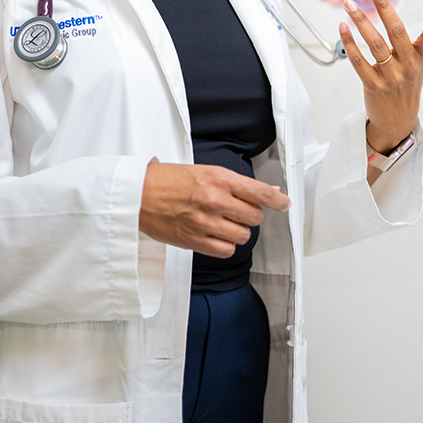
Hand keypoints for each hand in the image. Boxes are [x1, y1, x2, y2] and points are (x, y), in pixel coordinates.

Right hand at [139, 162, 290, 257]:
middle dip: (251, 215)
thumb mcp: (204, 171)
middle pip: (255, 217)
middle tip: (239, 211)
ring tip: (225, 223)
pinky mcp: (194, 240)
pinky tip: (217, 236)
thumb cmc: (168, 180)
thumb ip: (235, 183)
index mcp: (218, 178)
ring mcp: (205, 222)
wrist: (137, 194)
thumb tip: (265, 191)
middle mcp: (214, 200)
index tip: (284, 204)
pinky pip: (225, 250)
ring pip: (242, 236)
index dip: (278, 201)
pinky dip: (226, 245)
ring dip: (238, 231)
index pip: (259, 192)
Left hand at [339, 0, 422, 154]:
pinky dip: (350, 44)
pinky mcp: (373, 85)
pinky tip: (342, 27)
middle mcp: (408, 66)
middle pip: (396, 33)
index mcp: (421, 57)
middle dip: (384, 7)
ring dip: (361, 22)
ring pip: (375, 45)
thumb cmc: (411, 83)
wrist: (397, 118)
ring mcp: (390, 77)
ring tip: (350, 4)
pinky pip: (360, 62)